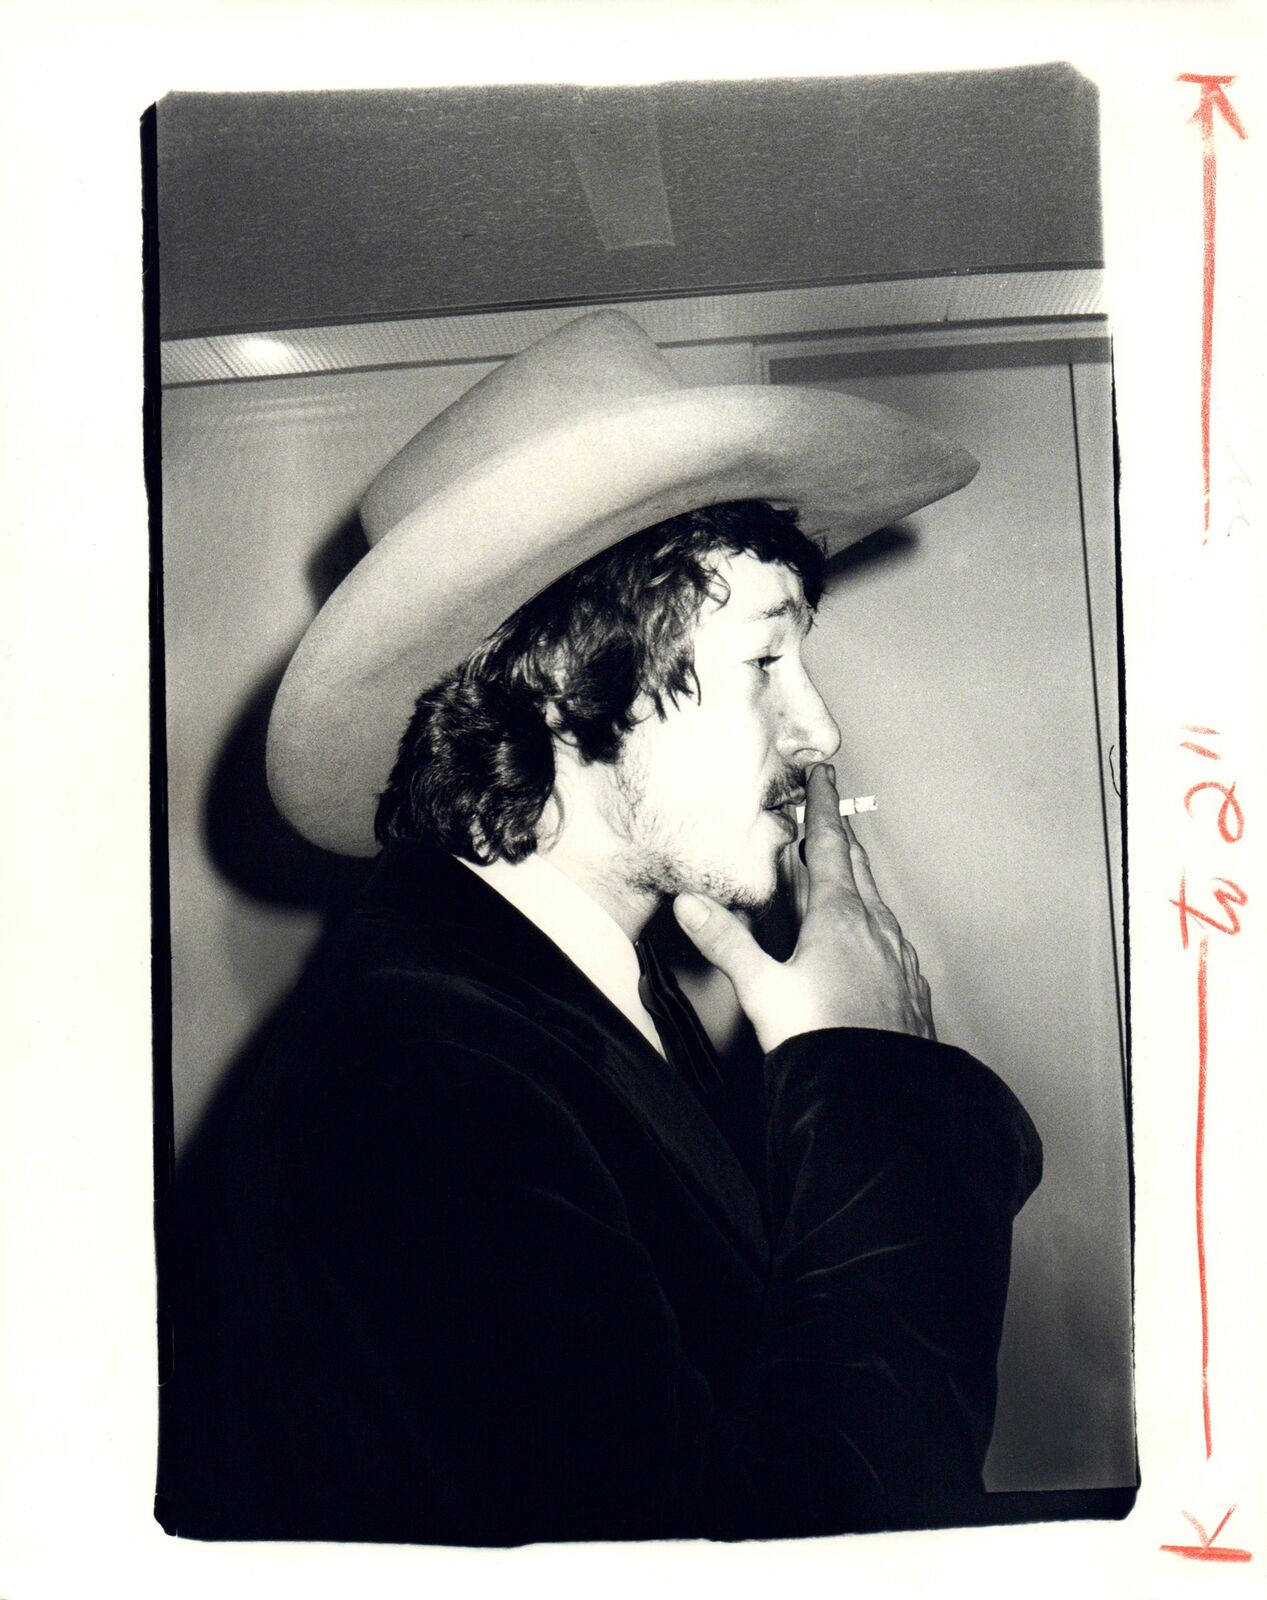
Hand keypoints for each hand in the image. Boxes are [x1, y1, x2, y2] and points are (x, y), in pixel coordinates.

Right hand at [673, 762, 935, 1053]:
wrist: (881, 1092)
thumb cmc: (824, 1039)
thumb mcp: (763, 988)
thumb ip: (726, 944)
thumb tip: (690, 904)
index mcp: (840, 916)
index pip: (831, 845)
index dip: (824, 806)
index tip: (824, 772)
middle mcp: (875, 928)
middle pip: (858, 868)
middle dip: (841, 839)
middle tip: (829, 817)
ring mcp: (897, 957)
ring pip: (876, 903)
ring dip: (857, 881)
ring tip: (843, 875)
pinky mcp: (909, 987)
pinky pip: (890, 939)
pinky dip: (872, 924)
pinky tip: (868, 941)